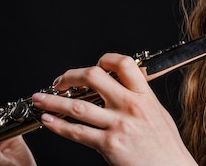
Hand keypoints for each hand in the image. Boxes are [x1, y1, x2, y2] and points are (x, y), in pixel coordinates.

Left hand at [31, 53, 196, 165]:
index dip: (104, 60)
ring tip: (39, 99)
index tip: (92, 66)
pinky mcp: (109, 145)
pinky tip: (47, 121)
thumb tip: (127, 83)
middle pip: (94, 77)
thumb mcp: (158, 113)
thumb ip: (141, 97)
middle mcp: (130, 106)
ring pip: (78, 106)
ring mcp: (119, 125)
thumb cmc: (166, 146)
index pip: (123, 64)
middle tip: (60, 81)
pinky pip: (78, 133)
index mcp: (144, 95)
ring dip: (53, 101)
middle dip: (71, 76)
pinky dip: (58, 126)